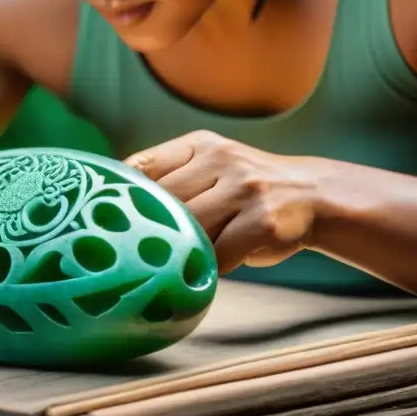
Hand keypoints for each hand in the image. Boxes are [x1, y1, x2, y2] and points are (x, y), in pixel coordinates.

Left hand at [124, 131, 322, 273]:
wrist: (313, 194)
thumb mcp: (211, 166)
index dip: (121, 195)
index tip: (104, 219)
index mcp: (201, 144)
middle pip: (163, 202)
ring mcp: (244, 189)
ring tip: (176, 264)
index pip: (144, 165)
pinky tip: (208, 271)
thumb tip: (114, 211)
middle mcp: (222, 159)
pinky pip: (220, 254)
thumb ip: (172, 179)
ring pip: (190, 229)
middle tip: (136, 255)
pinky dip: (210, 268)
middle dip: (150, 231)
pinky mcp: (263, 222)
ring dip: (182, 251)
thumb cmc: (245, 190)